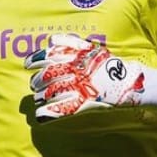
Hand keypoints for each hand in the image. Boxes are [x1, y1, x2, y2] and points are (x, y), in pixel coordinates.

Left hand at [24, 33, 147, 120]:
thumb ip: (71, 43)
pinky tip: (40, 116)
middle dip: (37, 80)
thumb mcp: (91, 48)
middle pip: (48, 74)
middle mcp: (77, 69)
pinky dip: (49, 113)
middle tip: (34, 85)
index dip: (35, 59)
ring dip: (42, 96)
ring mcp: (81, 86)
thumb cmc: (107, 65)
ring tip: (38, 98)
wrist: (129, 80)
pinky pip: (63, 108)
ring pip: (53, 91)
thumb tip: (51, 40)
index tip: (27, 64)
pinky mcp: (85, 102)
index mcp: (77, 55)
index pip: (50, 55)